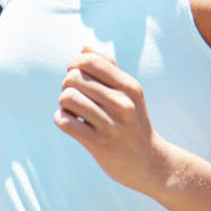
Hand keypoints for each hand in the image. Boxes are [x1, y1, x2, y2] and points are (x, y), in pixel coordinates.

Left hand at [54, 47, 168, 193]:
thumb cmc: (133, 122)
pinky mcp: (99, 144)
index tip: (76, 75)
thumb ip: (109, 67)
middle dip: (67, 85)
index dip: (75, 64)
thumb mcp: (130, 92)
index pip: (91, 61)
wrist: (149, 162)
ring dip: (64, 103)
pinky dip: (61, 119)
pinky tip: (70, 122)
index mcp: (129, 86)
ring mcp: (111, 124)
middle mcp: (122, 103)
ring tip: (72, 110)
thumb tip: (84, 48)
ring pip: (68, 98)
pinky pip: (65, 122)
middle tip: (74, 96)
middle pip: (75, 78)